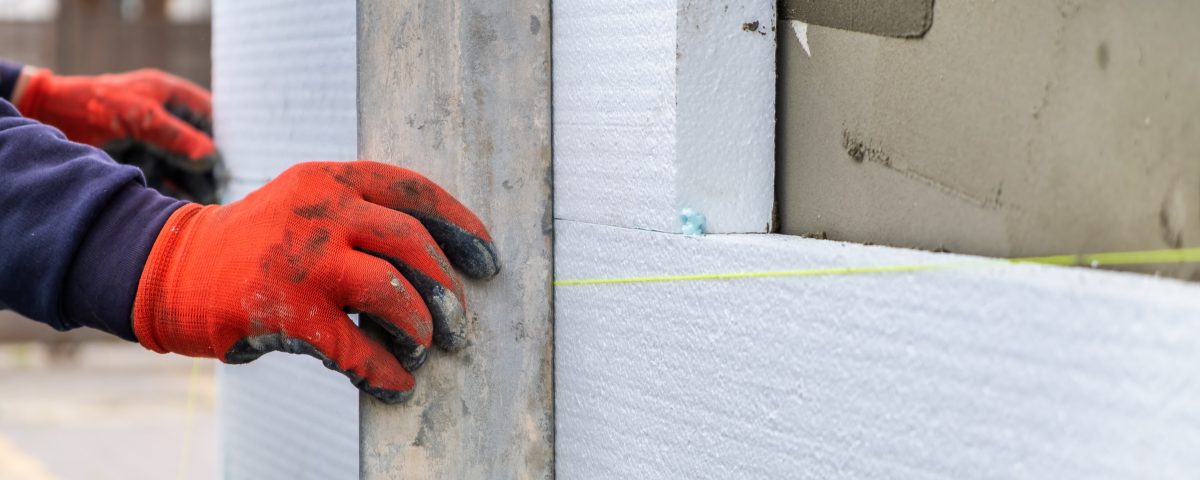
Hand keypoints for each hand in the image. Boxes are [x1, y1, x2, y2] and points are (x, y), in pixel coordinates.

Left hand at [13, 67, 223, 202]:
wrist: (52, 117)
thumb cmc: (97, 104)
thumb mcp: (141, 115)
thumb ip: (176, 135)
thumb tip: (212, 156)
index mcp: (172, 96)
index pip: (211, 114)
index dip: (229, 133)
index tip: (244, 155)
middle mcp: (169, 120)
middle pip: (202, 144)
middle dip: (216, 164)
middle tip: (231, 184)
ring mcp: (157, 143)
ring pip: (188, 165)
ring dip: (201, 181)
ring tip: (215, 199)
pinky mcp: (145, 164)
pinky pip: (170, 179)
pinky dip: (181, 191)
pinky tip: (194, 203)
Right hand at [132, 161, 500, 402]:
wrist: (170, 267)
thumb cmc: (257, 245)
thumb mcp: (306, 206)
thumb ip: (361, 217)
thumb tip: (441, 264)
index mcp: (332, 180)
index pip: (416, 191)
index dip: (462, 225)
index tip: (487, 259)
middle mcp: (320, 210)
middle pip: (413, 243)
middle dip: (448, 289)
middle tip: (461, 325)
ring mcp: (301, 259)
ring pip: (392, 291)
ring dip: (420, 329)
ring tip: (424, 350)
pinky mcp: (283, 309)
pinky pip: (355, 346)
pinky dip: (384, 370)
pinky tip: (394, 383)